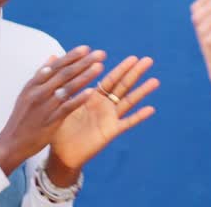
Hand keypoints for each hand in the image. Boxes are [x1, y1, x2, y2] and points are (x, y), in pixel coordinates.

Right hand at [0, 46, 105, 174]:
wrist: (12, 142)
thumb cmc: (22, 117)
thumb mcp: (27, 93)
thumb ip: (41, 75)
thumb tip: (53, 57)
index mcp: (34, 84)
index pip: (55, 66)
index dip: (71, 57)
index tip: (86, 48)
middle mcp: (39, 92)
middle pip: (64, 74)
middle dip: (83, 62)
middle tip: (100, 54)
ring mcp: (45, 106)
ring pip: (67, 88)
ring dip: (84, 76)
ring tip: (99, 67)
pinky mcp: (50, 120)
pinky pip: (67, 107)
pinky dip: (79, 99)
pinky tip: (91, 91)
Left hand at [49, 55, 159, 171]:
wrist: (60, 154)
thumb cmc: (59, 129)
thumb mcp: (60, 105)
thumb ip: (64, 86)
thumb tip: (55, 60)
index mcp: (93, 97)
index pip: (110, 80)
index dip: (121, 69)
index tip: (133, 57)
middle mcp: (105, 105)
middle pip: (123, 86)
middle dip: (135, 73)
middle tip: (148, 60)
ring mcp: (110, 118)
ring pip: (129, 101)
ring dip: (142, 91)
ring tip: (155, 81)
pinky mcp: (111, 131)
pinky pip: (127, 123)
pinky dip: (139, 116)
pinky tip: (151, 109)